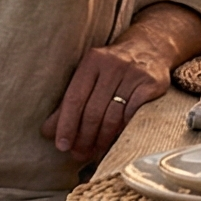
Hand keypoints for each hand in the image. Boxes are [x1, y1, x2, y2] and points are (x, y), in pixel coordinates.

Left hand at [42, 41, 171, 161]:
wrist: (151, 46)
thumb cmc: (112, 69)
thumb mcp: (90, 76)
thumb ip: (70, 103)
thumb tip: (48, 132)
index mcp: (92, 61)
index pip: (75, 98)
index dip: (66, 124)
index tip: (62, 145)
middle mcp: (113, 64)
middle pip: (93, 110)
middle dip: (84, 137)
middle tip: (79, 154)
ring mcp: (134, 73)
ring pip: (113, 116)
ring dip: (102, 139)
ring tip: (95, 150)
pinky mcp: (152, 83)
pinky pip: (133, 115)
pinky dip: (123, 131)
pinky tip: (116, 140)